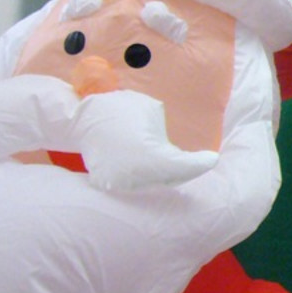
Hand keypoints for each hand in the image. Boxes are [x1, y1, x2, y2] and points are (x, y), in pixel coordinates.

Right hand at [68, 91, 217, 191]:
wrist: (80, 118)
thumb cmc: (120, 109)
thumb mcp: (153, 111)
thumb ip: (167, 131)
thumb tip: (173, 143)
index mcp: (154, 158)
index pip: (186, 167)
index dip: (202, 164)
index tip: (212, 159)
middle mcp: (140, 177)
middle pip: (173, 178)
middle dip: (187, 170)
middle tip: (198, 161)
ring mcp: (123, 183)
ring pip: (156, 183)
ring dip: (168, 175)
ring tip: (178, 165)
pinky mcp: (111, 183)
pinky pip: (137, 182)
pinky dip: (148, 176)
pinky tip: (153, 168)